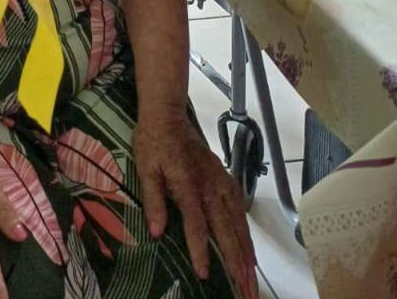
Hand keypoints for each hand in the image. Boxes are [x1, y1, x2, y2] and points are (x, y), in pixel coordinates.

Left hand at [133, 115, 256, 298]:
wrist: (167, 115)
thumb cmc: (153, 142)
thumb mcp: (145, 169)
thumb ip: (152, 200)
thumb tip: (156, 231)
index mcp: (188, 186)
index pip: (197, 225)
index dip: (200, 250)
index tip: (206, 275)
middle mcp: (209, 186)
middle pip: (226, 229)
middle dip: (236, 261)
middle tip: (245, 288)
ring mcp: (220, 181)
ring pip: (238, 221)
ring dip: (246, 249)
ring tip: (252, 275)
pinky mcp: (224, 176)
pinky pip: (240, 206)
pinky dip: (246, 227)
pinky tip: (248, 243)